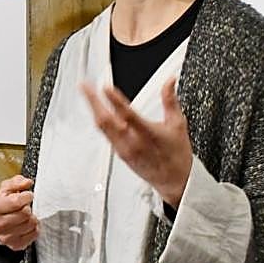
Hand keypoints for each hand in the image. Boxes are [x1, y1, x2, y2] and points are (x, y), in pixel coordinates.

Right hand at [0, 175, 38, 250]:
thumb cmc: (3, 204)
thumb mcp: (7, 188)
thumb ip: (17, 182)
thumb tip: (26, 183)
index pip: (16, 202)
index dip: (26, 196)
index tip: (27, 195)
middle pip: (25, 213)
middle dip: (27, 207)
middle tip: (24, 206)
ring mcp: (5, 238)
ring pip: (31, 224)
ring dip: (31, 218)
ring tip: (25, 216)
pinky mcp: (15, 245)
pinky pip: (34, 234)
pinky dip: (34, 228)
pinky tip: (26, 225)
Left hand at [80, 78, 192, 207]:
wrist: (174, 181)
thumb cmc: (177, 154)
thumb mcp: (178, 124)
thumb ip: (170, 100)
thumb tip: (169, 81)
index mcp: (149, 134)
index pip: (128, 114)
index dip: (115, 100)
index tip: (105, 87)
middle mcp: (132, 143)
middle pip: (106, 120)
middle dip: (93, 101)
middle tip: (85, 86)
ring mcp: (123, 149)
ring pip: (102, 127)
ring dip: (93, 109)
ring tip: (88, 94)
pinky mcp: (119, 154)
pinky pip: (105, 135)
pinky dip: (100, 120)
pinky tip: (97, 111)